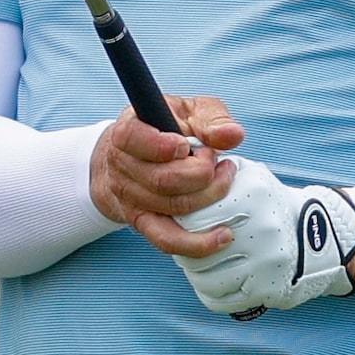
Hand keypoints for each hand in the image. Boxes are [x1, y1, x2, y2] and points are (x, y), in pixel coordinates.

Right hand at [89, 95, 245, 258]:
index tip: (186, 145)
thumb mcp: (188, 111)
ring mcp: (130, 198)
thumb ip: (211, 118)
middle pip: (162, 180)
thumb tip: (232, 135)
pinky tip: (222, 235)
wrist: (131, 156)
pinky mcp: (143, 223)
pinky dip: (197, 242)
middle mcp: (122, 167)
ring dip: (209, 196)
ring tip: (223, 179)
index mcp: (127, 132)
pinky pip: (167, 240)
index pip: (132, 139)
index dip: (163, 146)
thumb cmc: (165, 128)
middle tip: (217, 161)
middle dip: (201, 173)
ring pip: (172, 208)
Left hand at [172, 158, 354, 313]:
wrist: (316, 235)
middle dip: (185, 248)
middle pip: (195, 248)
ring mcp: (264, 262)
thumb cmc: (269, 204)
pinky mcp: (266, 289)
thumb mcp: (251, 175)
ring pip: (203, 277)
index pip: (193, 216)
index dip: (181, 223)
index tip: (182, 224)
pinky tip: (213, 279)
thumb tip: (182, 169)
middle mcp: (260, 228)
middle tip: (186, 245)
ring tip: (199, 262)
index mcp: (251, 196)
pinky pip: (218, 298)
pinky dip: (208, 291)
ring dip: (195, 272)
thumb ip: (216, 169)